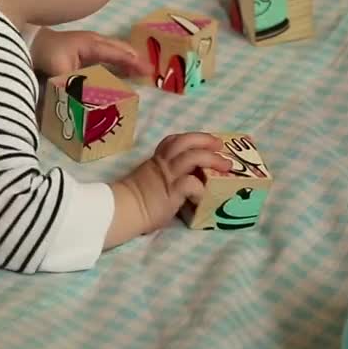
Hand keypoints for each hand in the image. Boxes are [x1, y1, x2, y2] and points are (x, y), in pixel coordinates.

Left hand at [30, 28, 152, 78]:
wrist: (29, 42)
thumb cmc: (46, 53)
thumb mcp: (61, 71)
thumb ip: (77, 85)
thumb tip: (88, 101)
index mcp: (92, 44)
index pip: (118, 54)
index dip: (134, 63)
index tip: (149, 71)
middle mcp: (94, 42)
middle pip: (120, 49)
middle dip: (135, 59)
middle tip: (150, 71)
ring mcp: (89, 43)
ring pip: (114, 50)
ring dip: (127, 60)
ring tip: (140, 71)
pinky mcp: (83, 49)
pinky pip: (106, 53)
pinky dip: (116, 60)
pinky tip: (119, 70)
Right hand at [105, 133, 232, 247]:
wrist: (122, 209)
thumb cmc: (134, 201)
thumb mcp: (150, 183)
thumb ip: (166, 180)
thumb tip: (186, 187)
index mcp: (156, 161)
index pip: (172, 141)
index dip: (191, 138)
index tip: (205, 142)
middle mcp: (163, 164)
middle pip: (185, 141)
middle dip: (205, 140)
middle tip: (219, 144)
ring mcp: (168, 176)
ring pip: (192, 156)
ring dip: (212, 158)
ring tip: (226, 165)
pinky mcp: (172, 190)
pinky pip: (191, 183)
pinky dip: (201, 188)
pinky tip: (203, 197)